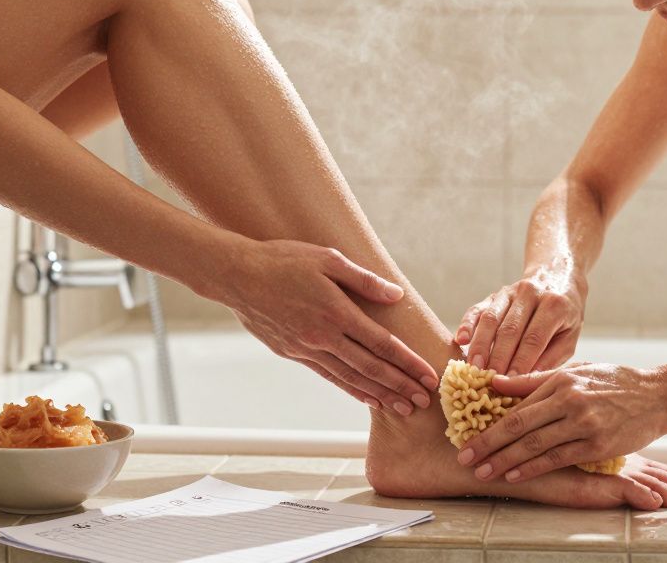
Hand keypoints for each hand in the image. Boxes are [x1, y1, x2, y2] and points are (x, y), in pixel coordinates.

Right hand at [213, 239, 438, 414]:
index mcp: (336, 311)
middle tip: (424, 401)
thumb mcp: (327, 259)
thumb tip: (396, 295)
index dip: (408, 362)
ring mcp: (307, 348)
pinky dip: (351, 389)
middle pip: (371, 367)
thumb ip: (363, 280)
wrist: (238, 276)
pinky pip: (329, 376)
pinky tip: (367, 397)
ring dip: (379, 394)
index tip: (428, 375)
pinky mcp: (293, 353)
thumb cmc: (283, 260)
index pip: (381, 343)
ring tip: (402, 407)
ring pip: (351, 377)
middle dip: (400, 385)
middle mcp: (323, 336)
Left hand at [454, 362, 666, 483]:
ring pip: (535, 445)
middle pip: (519, 424)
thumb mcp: (575, 371)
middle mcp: (569, 400)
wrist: (658, 394)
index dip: (489, 421)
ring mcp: (584, 423)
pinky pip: (558, 458)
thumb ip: (534, 380)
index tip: (466, 433)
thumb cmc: (613, 381)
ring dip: (505, 460)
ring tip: (483, 471)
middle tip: (464, 457)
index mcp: (560, 380)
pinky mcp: (598, 444)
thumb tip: (494, 382)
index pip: (516, 404)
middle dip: (488, 443)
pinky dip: (534, 468)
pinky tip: (515, 474)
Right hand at [456, 263, 585, 375]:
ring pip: (491, 319)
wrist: (557, 277)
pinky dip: (467, 324)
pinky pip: (477, 309)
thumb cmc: (565, 316)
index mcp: (554, 305)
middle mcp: (530, 293)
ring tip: (474, 366)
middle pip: (510, 329)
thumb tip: (528, 381)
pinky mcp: (494, 294)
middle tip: (489, 379)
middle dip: (498, 357)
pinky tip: (461, 340)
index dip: (521, 361)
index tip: (511, 381)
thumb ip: (551, 358)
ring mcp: (509, 292)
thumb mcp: (569, 337)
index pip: (534, 338)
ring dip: (480, 344)